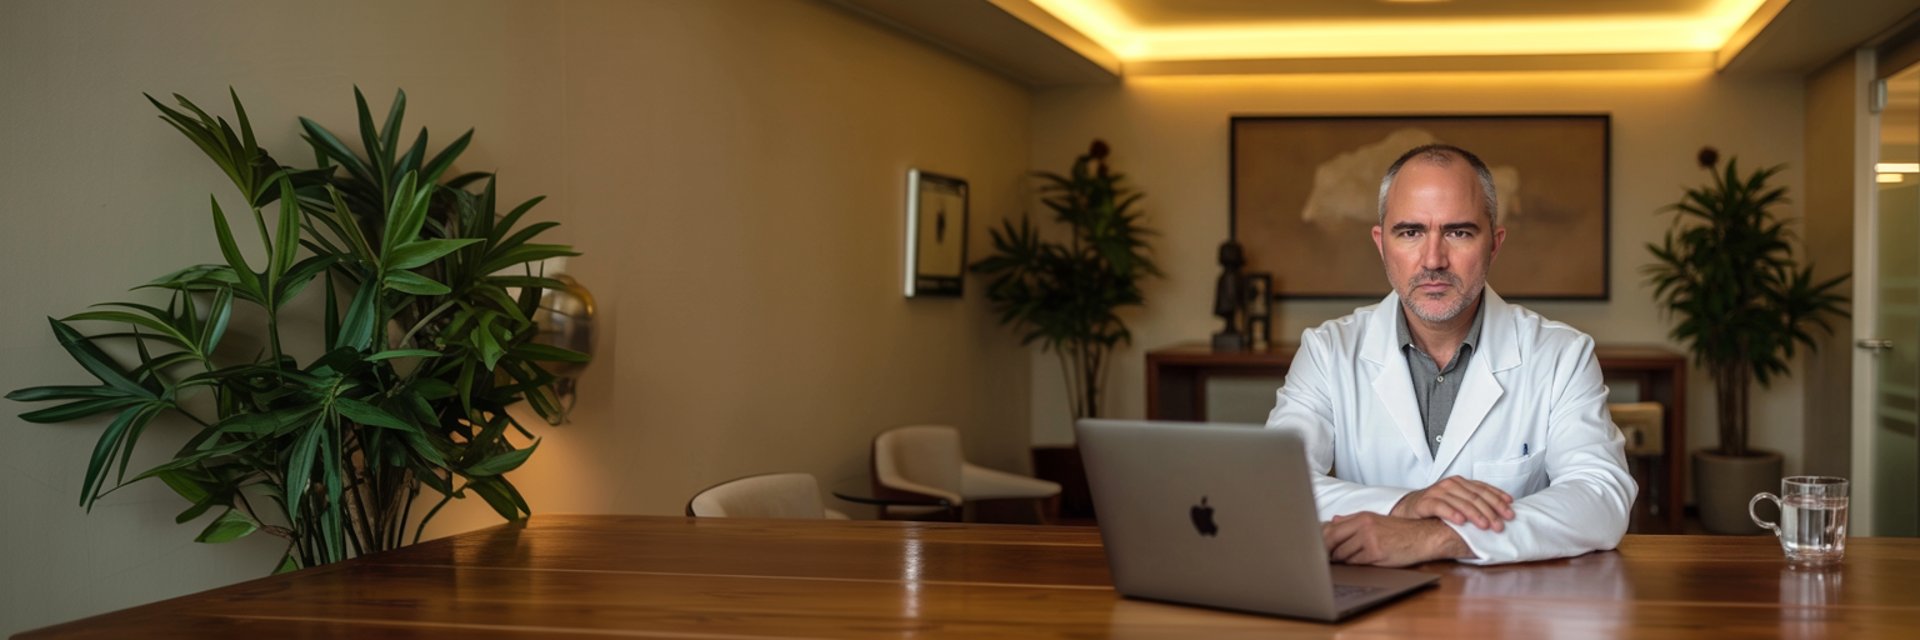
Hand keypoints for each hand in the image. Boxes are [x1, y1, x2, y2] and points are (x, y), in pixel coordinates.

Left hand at [1323, 512, 1472, 566]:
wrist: (1423, 537)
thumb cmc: (1400, 531)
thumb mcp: (1376, 520)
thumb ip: (1353, 520)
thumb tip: (1334, 520)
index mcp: (1362, 516)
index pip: (1331, 528)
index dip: (1321, 540)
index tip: (1316, 548)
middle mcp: (1363, 525)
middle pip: (1332, 539)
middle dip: (1326, 551)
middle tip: (1323, 559)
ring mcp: (1369, 539)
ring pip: (1343, 553)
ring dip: (1341, 560)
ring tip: (1343, 563)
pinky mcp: (1376, 552)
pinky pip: (1356, 562)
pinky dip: (1353, 565)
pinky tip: (1357, 565)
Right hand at [1391, 476, 1514, 531]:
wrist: (1410, 509)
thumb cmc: (1437, 507)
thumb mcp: (1458, 501)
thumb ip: (1474, 502)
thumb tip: (1500, 512)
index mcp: (1461, 482)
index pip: (1484, 490)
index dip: (1499, 500)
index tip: (1510, 511)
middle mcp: (1451, 484)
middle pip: (1476, 497)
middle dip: (1491, 512)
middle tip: (1500, 525)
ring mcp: (1438, 492)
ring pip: (1461, 502)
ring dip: (1475, 515)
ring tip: (1485, 526)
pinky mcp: (1426, 502)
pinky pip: (1441, 507)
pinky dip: (1452, 514)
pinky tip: (1461, 521)